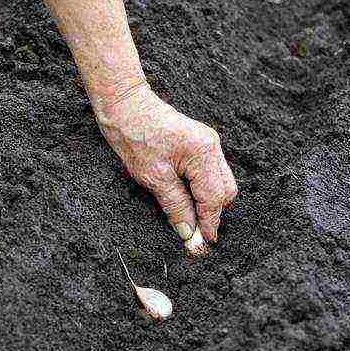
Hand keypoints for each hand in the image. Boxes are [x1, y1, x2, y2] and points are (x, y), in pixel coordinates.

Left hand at [95, 84, 237, 254]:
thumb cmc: (136, 137)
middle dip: (212, 213)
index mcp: (204, 154)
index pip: (215, 198)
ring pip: (219, 183)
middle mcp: (212, 147)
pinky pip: (208, 174)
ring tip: (188, 219)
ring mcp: (207, 144)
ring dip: (207, 202)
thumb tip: (188, 232)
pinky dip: (200, 190)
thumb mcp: (154, 178)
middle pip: (224, 191)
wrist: (125, 106)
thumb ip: (175, 205)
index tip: (202, 244)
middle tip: (194, 234)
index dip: (209, 223)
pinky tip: (186, 200)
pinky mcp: (198, 145)